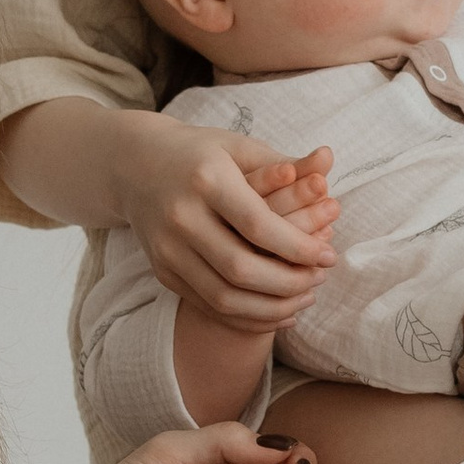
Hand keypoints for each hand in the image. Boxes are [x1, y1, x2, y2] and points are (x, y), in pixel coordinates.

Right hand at [113, 118, 338, 325]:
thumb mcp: (238, 146)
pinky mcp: (162, 271)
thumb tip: (329, 163)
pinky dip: (246, 317)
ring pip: (223, 297)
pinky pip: (208, 306)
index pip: (258, 225)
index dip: (298, 247)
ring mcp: (167, 249)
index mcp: (205, 179)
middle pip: (241, 268)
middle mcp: (181, 217)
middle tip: (320, 280)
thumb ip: (285, 162)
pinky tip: (276, 312)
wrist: (133, 166)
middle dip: (288, 283)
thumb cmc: (200, 153)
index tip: (329, 256)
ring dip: (271, 307)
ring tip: (304, 298)